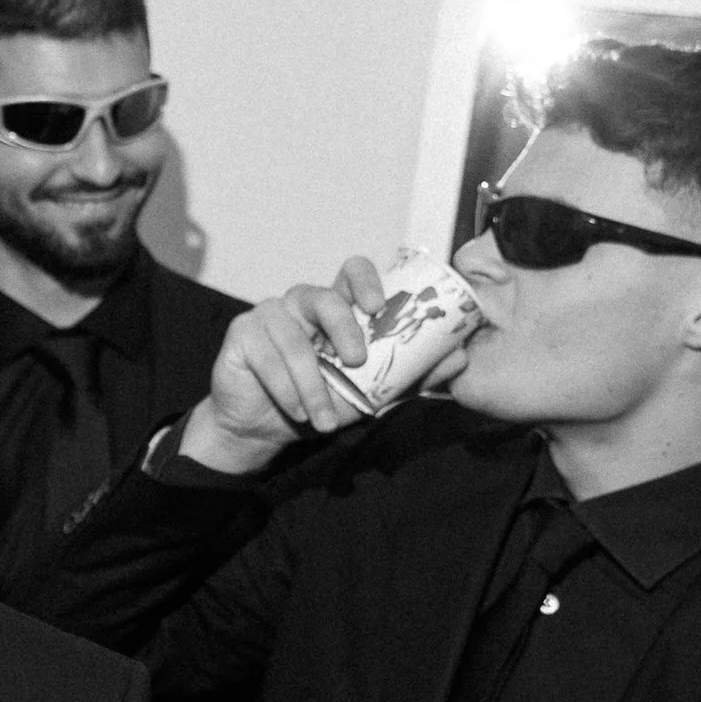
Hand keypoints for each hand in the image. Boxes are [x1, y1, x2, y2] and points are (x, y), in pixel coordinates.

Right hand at [179, 256, 390, 473]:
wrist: (265, 429)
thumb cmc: (318, 402)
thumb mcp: (370, 393)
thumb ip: (410, 373)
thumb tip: (459, 357)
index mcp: (335, 308)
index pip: (351, 272)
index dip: (365, 281)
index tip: (378, 306)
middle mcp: (302, 303)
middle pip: (323, 297)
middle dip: (343, 329)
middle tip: (356, 362)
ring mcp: (269, 314)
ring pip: (294, 340)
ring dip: (312, 385)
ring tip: (323, 419)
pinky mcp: (241, 333)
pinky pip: (266, 357)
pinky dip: (284, 389)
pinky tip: (297, 411)